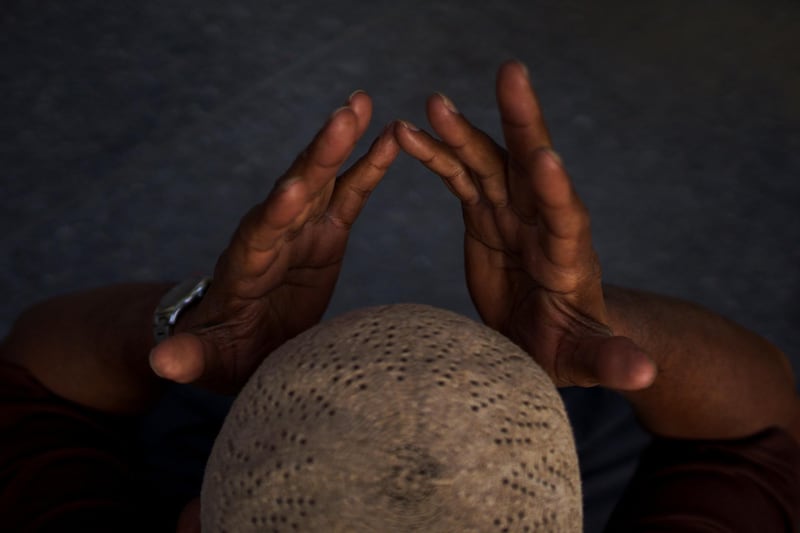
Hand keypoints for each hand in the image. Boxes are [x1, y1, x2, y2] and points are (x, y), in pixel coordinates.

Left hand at [150, 91, 398, 392]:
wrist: (237, 340)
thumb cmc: (221, 352)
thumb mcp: (206, 361)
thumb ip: (188, 357)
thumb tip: (160, 361)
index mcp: (244, 268)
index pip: (259, 236)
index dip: (278, 214)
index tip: (295, 189)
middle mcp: (272, 238)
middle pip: (295, 191)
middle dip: (318, 156)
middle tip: (343, 116)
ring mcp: (300, 232)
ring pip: (322, 181)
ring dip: (339, 143)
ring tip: (361, 103)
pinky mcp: (324, 236)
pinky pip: (349, 196)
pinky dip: (369, 167)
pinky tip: (390, 137)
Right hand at [394, 62, 654, 389]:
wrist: (544, 335)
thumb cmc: (569, 348)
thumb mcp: (587, 360)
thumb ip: (612, 362)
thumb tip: (644, 377)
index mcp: (567, 254)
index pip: (565, 216)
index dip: (554, 189)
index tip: (543, 158)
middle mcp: (540, 221)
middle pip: (531, 165)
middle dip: (522, 121)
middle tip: (512, 74)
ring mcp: (511, 213)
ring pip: (488, 162)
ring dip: (462, 132)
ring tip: (432, 104)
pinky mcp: (485, 214)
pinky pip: (458, 177)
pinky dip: (435, 155)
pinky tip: (406, 133)